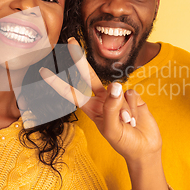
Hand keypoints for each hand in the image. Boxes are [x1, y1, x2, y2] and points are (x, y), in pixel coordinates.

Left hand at [39, 38, 161, 161]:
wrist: (145, 148)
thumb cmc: (124, 142)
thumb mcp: (112, 129)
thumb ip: (111, 108)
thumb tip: (116, 85)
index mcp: (91, 109)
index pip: (71, 92)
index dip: (57, 82)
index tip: (43, 71)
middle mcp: (102, 99)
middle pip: (88, 75)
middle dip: (79, 59)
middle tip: (69, 41)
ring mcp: (117, 96)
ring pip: (117, 91)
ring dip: (124, 109)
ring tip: (128, 124)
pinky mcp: (131, 95)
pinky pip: (130, 93)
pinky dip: (133, 106)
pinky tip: (136, 116)